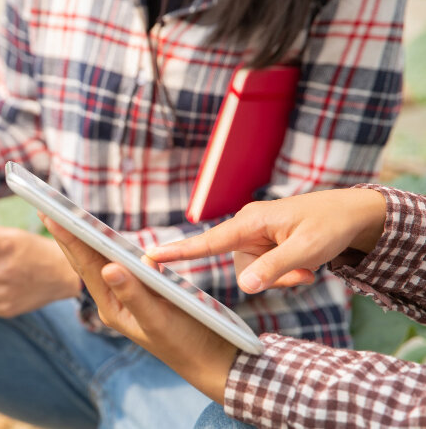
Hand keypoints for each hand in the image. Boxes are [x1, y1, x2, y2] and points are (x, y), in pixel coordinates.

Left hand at [40, 214, 236, 402]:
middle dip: (67, 235)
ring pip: (101, 262)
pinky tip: (101, 236)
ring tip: (64, 216)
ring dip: (84, 239)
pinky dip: (109, 247)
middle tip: (45, 207)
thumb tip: (109, 267)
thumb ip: (134, 294)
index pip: (86, 266)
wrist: (210, 360)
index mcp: (112, 307)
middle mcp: (114, 301)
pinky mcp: (142, 292)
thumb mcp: (159, 319)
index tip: (50, 214)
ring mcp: (126, 296)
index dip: (68, 238)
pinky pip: (120, 264)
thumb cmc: (186, 342)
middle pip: (86, 262)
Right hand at [148, 188, 386, 293]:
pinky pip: (264, 270)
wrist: (351, 214)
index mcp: (250, 222)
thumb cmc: (329, 225)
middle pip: (242, 269)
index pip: (207, 241)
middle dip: (272, 278)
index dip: (178, 252)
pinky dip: (285, 274)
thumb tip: (245, 287)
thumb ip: (275, 268)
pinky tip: (306, 265)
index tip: (149, 257)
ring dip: (282, 277)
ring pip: (254, 274)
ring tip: (309, 266)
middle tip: (305, 274)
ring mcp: (254, 238)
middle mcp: (246, 228)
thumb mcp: (307, 250)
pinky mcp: (263, 245)